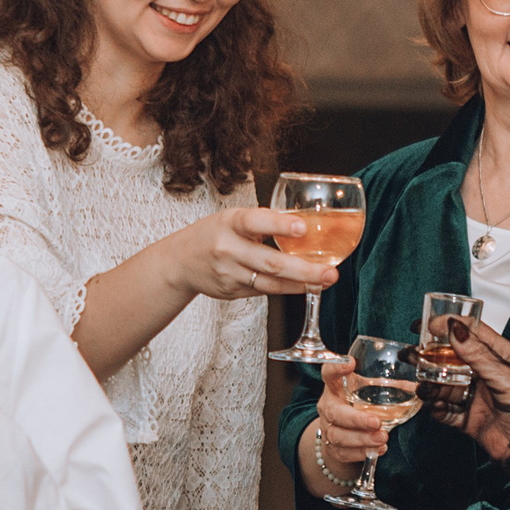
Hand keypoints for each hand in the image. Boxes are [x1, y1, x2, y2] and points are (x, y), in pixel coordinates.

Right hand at [165, 206, 338, 300]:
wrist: (179, 262)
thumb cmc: (212, 234)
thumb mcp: (232, 218)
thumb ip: (262, 221)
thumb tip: (303, 224)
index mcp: (229, 222)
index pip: (255, 222)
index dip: (280, 225)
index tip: (303, 228)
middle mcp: (227, 249)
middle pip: (271, 263)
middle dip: (304, 270)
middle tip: (330, 271)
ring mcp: (229, 274)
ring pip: (271, 283)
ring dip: (301, 284)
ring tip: (325, 280)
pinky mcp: (231, 292)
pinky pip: (264, 291)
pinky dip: (286, 288)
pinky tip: (304, 285)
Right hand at [313, 358, 390, 467]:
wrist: (342, 430)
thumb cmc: (360, 404)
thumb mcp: (370, 390)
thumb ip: (391, 386)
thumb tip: (420, 387)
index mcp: (336, 387)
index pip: (329, 373)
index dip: (336, 368)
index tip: (350, 363)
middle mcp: (328, 406)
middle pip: (334, 412)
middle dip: (356, 419)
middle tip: (376, 422)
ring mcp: (328, 428)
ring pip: (338, 436)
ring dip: (362, 439)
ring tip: (383, 438)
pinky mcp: (332, 448)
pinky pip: (344, 453)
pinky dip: (361, 453)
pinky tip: (378, 449)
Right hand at [419, 316, 509, 460]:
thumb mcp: (505, 374)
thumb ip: (477, 353)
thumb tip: (453, 328)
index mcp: (500, 356)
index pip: (471, 333)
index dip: (448, 325)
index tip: (426, 325)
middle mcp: (485, 374)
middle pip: (451, 359)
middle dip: (428, 358)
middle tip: (409, 355)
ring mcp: (475, 396)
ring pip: (444, 385)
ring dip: (430, 385)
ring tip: (421, 386)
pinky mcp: (468, 418)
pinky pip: (446, 410)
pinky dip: (436, 407)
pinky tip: (431, 405)